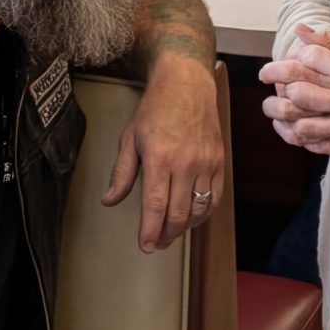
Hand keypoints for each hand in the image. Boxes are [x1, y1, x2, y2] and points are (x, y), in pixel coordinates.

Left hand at [103, 56, 223, 249]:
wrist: (186, 84)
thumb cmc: (155, 109)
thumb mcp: (130, 138)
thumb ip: (121, 173)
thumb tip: (110, 200)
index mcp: (159, 158)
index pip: (156, 206)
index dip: (150, 230)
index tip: (146, 245)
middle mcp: (185, 163)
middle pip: (178, 213)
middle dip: (166, 235)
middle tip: (157, 243)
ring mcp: (205, 163)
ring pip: (198, 209)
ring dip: (184, 227)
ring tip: (172, 232)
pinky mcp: (219, 161)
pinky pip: (214, 197)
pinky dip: (204, 213)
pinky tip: (192, 217)